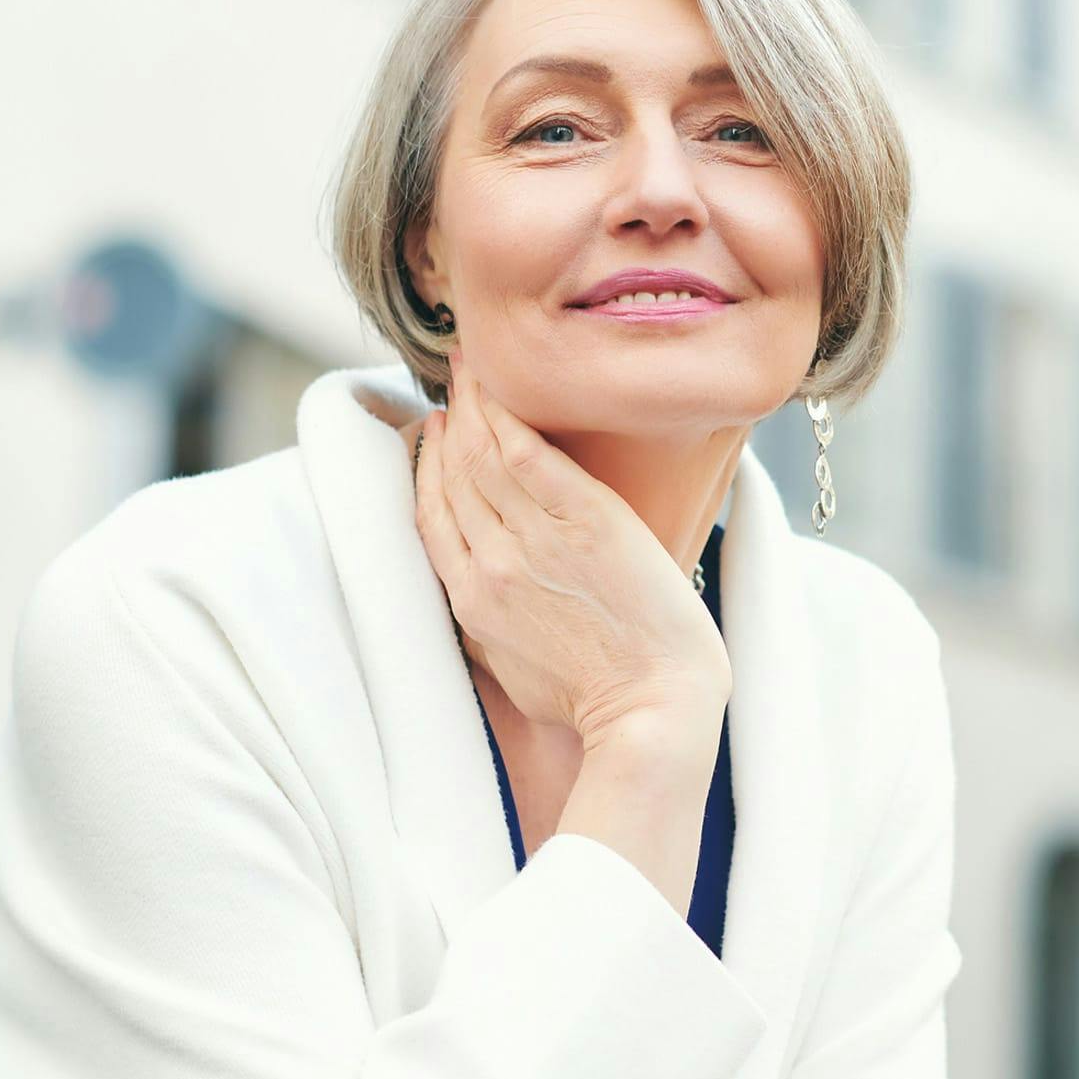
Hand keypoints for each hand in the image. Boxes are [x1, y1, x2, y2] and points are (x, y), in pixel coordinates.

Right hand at [412, 344, 732, 755]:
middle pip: (453, 476)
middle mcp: (490, 564)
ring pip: (483, 455)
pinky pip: (529, 452)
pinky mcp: (584, 519)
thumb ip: (487, 627)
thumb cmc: (595, 700)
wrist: (651, 707)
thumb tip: (480, 599)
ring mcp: (534, 540)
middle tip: (450, 387)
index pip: (431, 517)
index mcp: (472, 604)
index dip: (427, 469)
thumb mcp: (514, 672)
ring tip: (470, 371)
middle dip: (447, 424)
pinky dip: (505, 414)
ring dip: (471, 405)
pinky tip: (499, 388)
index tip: (431, 436)